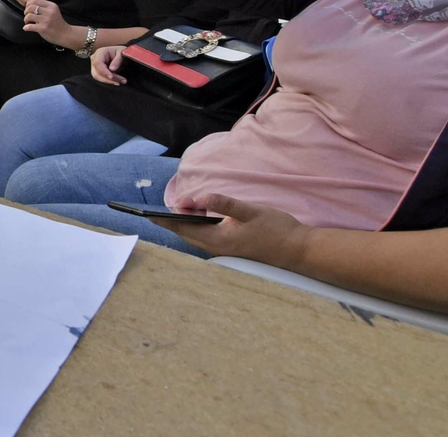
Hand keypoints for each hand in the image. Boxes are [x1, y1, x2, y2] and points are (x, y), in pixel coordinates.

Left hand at [18, 0, 78, 47]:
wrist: (65, 34)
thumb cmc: (56, 22)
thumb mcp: (50, 11)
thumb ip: (38, 5)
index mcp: (51, 6)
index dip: (29, 4)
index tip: (29, 9)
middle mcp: (49, 12)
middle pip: (30, 7)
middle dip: (26, 12)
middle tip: (28, 17)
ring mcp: (46, 20)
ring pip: (29, 16)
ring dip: (26, 20)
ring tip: (28, 23)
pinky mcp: (43, 28)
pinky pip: (29, 26)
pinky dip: (26, 27)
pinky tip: (27, 28)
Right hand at [91, 45, 128, 84]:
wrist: (120, 54)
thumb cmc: (120, 52)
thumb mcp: (122, 53)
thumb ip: (117, 60)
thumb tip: (112, 69)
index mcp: (100, 52)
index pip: (98, 63)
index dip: (103, 71)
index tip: (111, 76)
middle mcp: (95, 59)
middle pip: (96, 72)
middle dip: (108, 79)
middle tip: (120, 81)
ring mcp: (95, 66)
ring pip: (98, 77)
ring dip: (109, 81)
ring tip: (119, 82)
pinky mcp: (97, 71)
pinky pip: (101, 78)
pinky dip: (109, 81)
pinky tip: (116, 82)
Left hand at [156, 193, 314, 268]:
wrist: (299, 250)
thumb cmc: (277, 229)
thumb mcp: (251, 211)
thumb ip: (225, 203)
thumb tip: (202, 197)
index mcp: (219, 240)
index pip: (184, 229)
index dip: (165, 221)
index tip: (148, 216)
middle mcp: (219, 248)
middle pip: (187, 235)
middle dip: (171, 223)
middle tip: (153, 213)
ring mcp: (226, 251)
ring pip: (197, 238)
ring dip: (184, 226)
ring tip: (169, 213)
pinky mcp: (233, 249)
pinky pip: (207, 239)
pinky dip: (197, 229)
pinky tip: (196, 220)